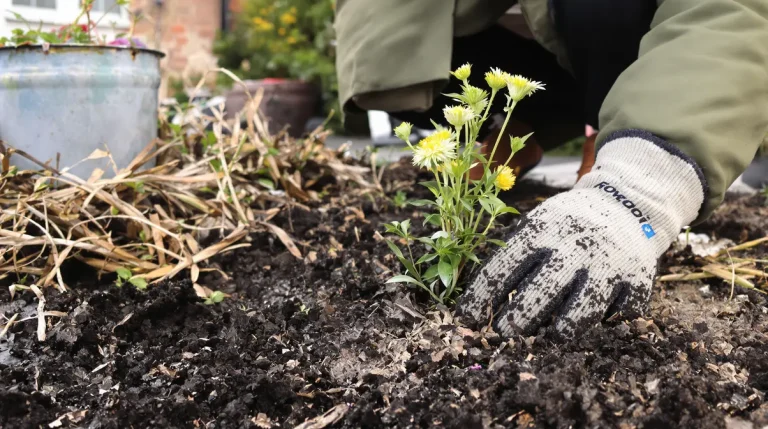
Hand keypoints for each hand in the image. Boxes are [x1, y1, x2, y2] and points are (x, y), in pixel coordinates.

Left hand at [456, 131, 706, 338]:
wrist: (626, 202)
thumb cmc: (567, 224)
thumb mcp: (537, 224)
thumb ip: (512, 258)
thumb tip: (478, 303)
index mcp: (544, 229)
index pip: (505, 266)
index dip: (482, 296)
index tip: (468, 318)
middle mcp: (576, 246)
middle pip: (543, 292)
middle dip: (519, 319)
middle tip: (505, 332)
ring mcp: (610, 263)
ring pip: (583, 311)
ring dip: (564, 328)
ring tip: (553, 334)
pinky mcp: (638, 279)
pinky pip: (620, 313)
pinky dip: (607, 320)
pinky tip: (598, 314)